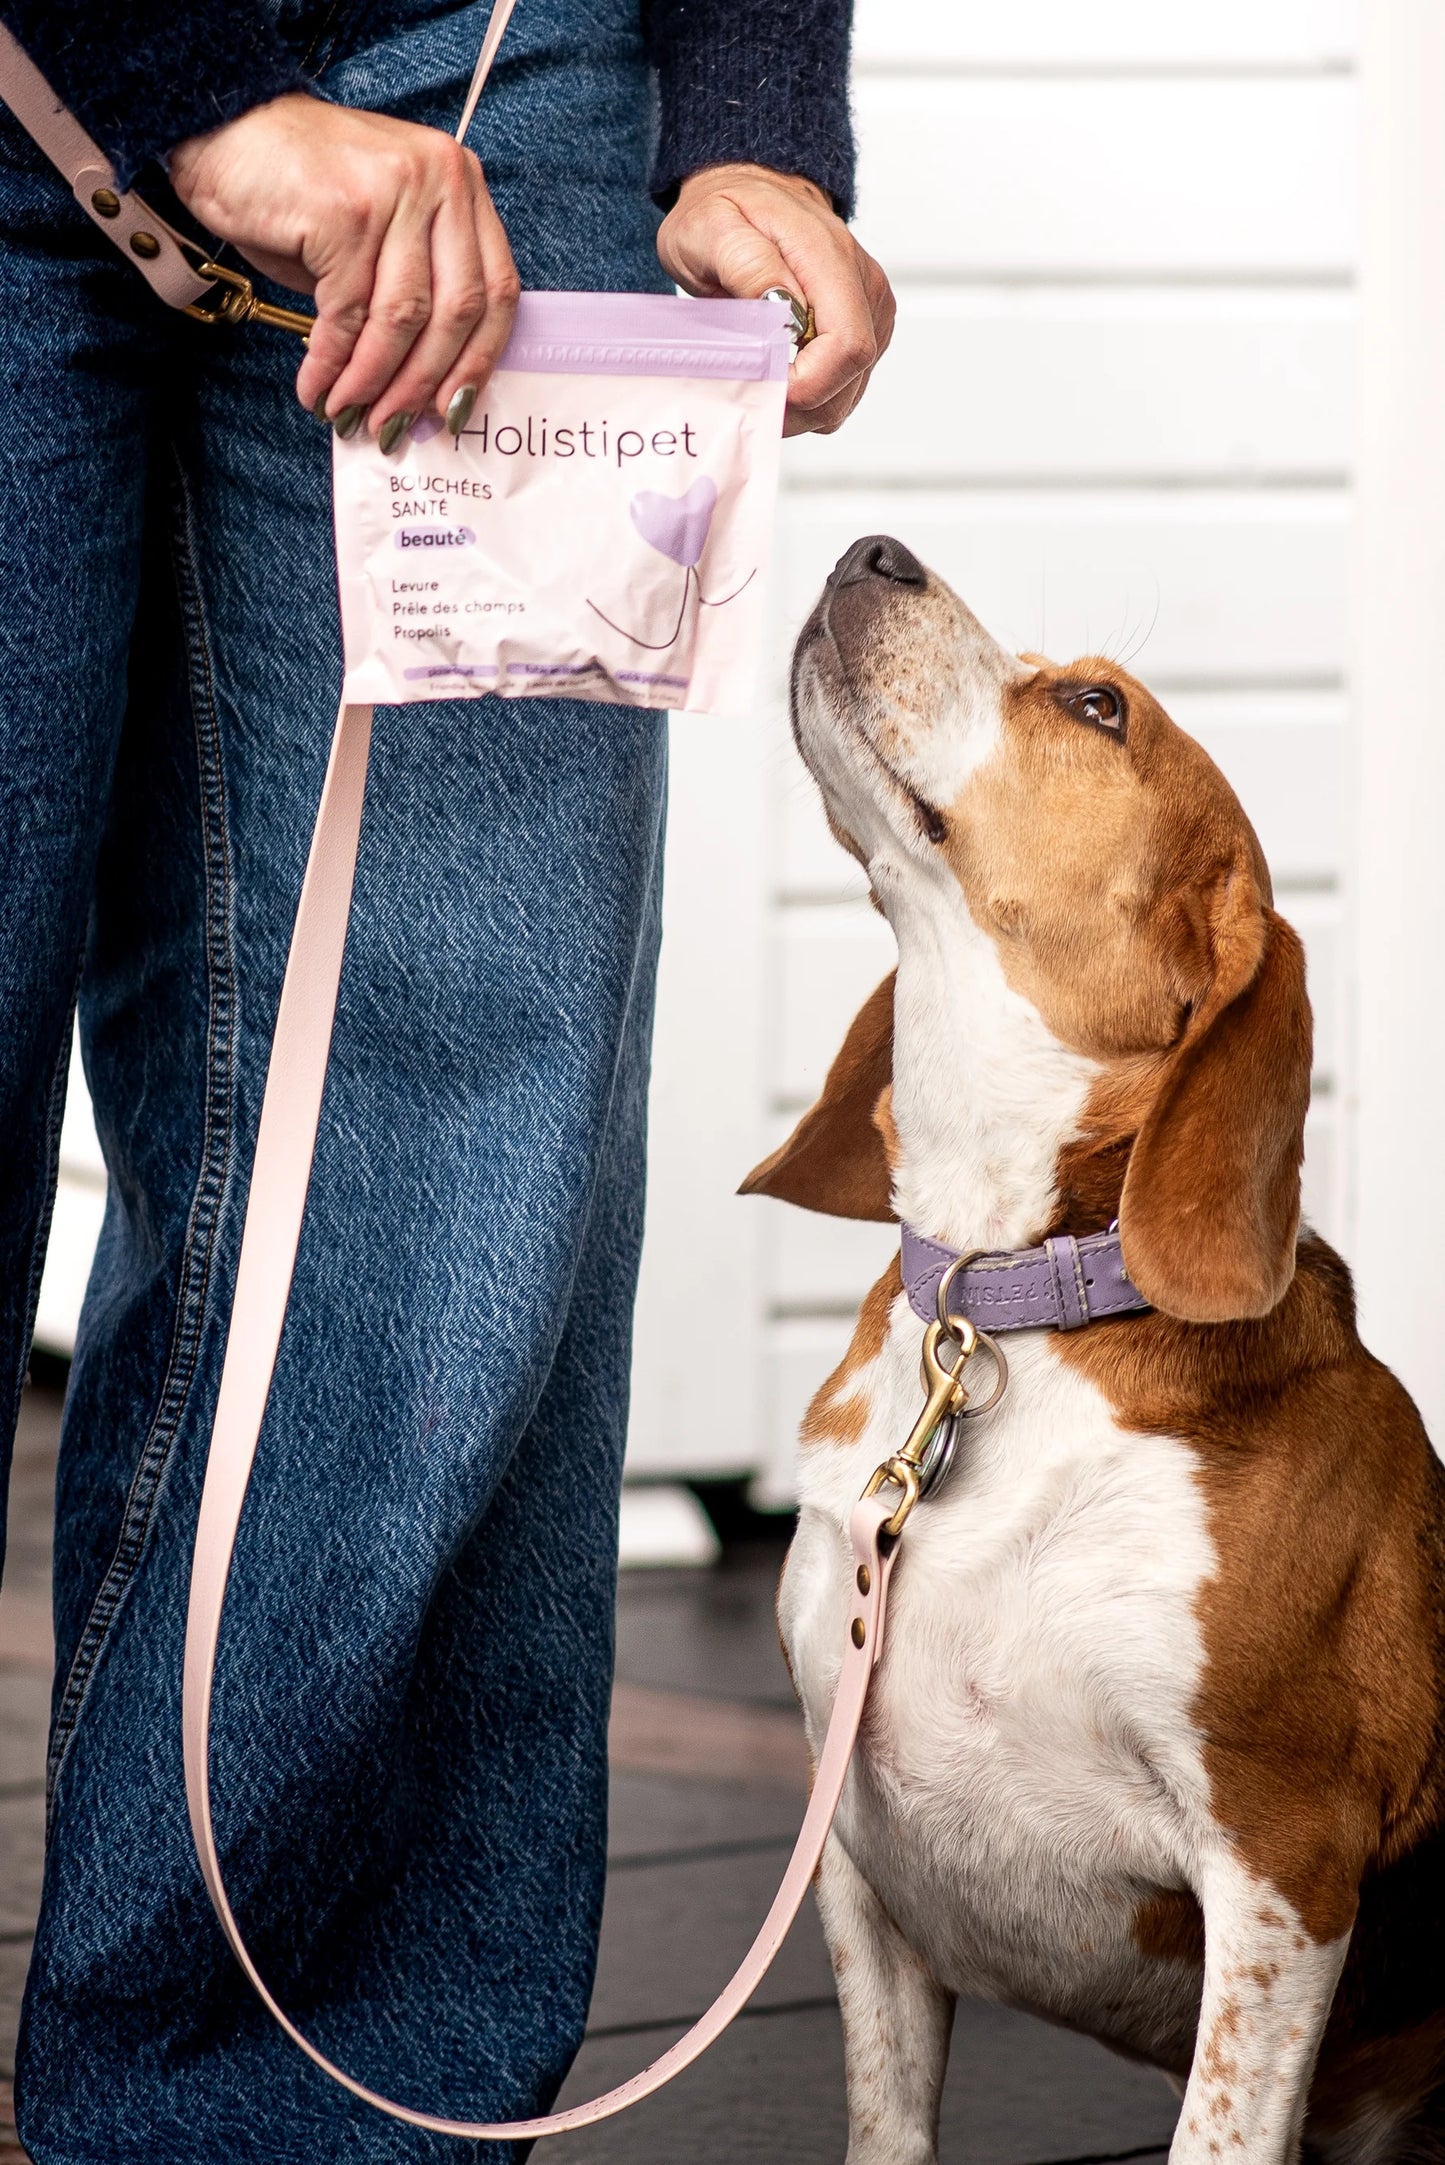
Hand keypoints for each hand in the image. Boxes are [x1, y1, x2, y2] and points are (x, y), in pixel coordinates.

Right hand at [169, 92, 519, 441]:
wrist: (223, 130)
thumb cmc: (302, 190)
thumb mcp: (382, 234)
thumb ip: (416, 290)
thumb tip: (426, 388)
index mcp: (462, 185)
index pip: (497, 290)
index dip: (477, 362)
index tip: (452, 410)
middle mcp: (439, 179)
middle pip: (456, 311)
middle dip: (423, 384)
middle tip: (394, 427)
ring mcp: (394, 191)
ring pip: (403, 319)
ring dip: (373, 382)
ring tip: (350, 415)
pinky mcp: (345, 213)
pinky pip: (348, 314)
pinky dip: (331, 364)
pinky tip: (317, 390)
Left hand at [657, 164, 893, 436]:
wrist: (752, 190)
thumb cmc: (726, 210)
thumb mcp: (711, 227)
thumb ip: (745, 261)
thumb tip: (782, 305)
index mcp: (830, 258)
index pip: (846, 345)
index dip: (808, 385)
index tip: (763, 388)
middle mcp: (863, 286)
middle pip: (849, 378)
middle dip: (798, 404)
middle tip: (748, 396)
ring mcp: (870, 311)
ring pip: (847, 393)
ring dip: (801, 408)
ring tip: (759, 385)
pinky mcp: (865, 330)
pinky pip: (842, 388)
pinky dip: (809, 398)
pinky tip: (778, 378)